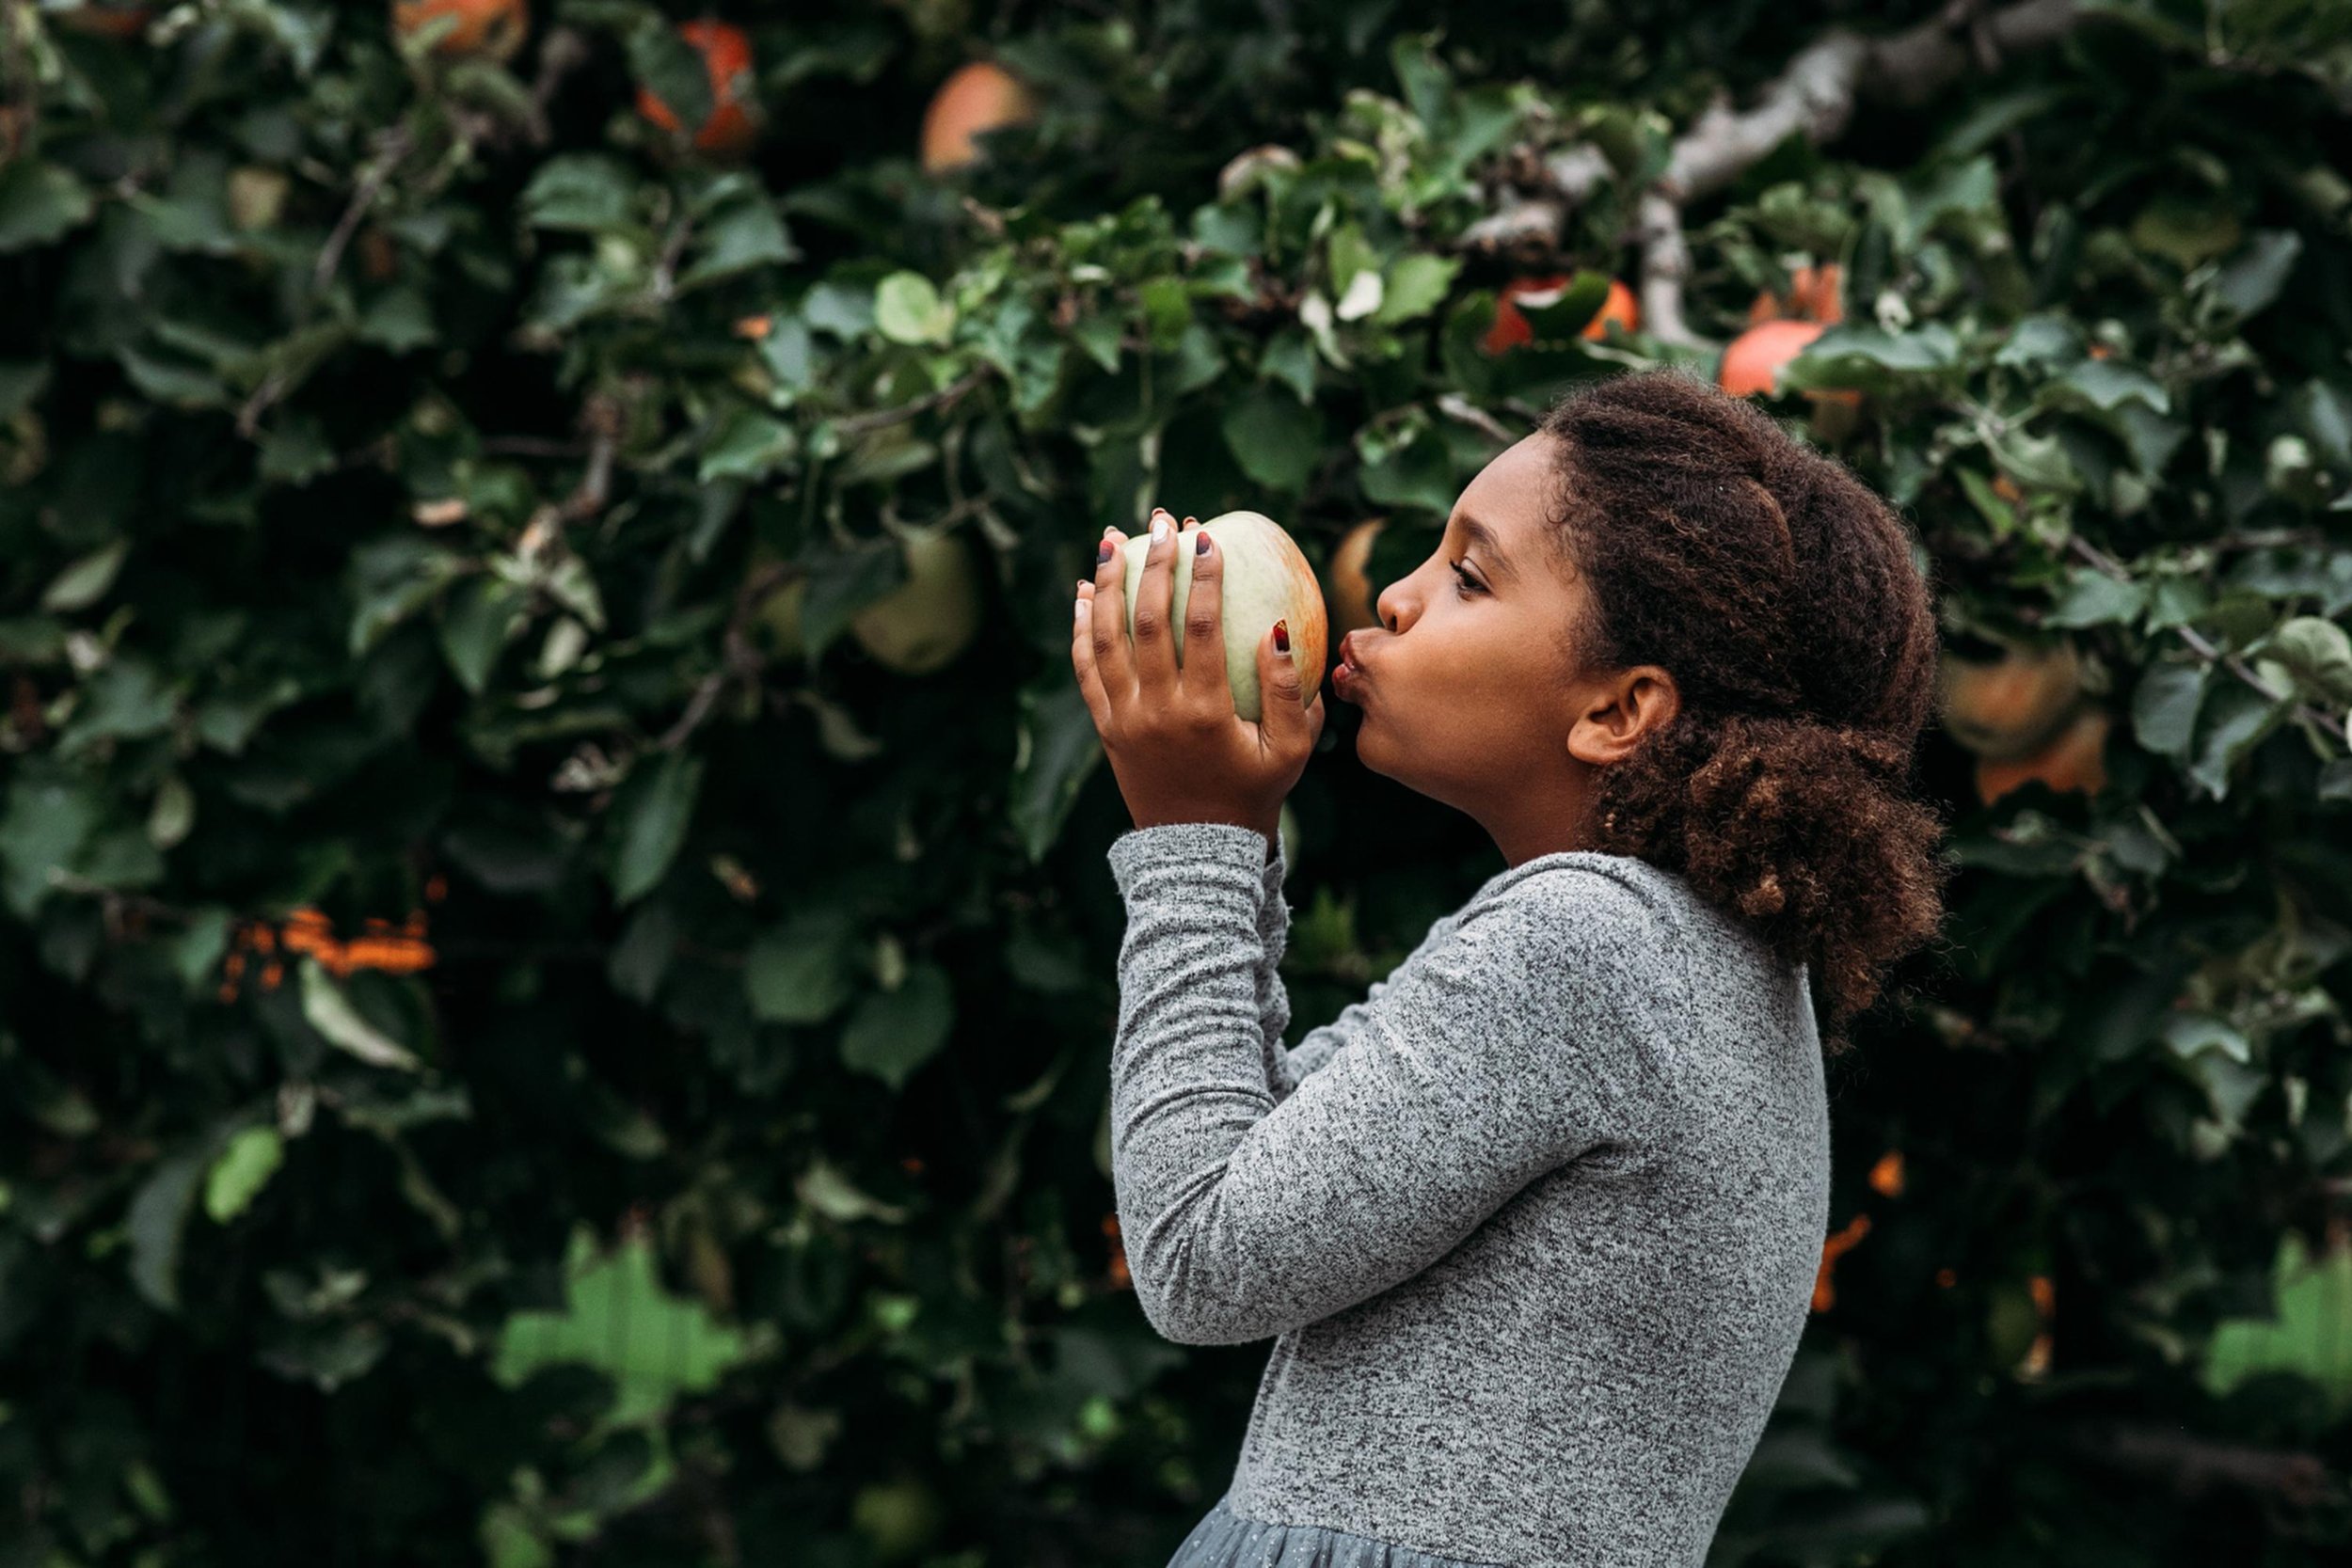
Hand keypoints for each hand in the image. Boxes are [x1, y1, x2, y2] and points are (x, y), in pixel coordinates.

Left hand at [1073, 506, 1324, 843]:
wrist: (1197, 850)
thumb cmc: (1254, 792)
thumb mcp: (1291, 751)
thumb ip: (1291, 692)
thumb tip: (1278, 630)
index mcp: (1204, 712)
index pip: (1199, 628)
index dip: (1203, 578)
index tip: (1207, 539)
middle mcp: (1156, 711)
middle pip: (1145, 622)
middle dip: (1153, 564)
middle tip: (1160, 522)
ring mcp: (1123, 719)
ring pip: (1105, 639)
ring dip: (1107, 584)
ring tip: (1112, 539)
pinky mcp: (1105, 727)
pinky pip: (1085, 669)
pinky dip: (1081, 627)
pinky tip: (1085, 592)